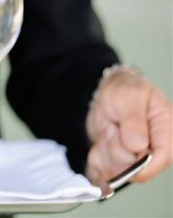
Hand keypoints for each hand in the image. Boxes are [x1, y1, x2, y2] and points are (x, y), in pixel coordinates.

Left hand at [86, 67, 172, 192]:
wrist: (107, 93)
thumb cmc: (124, 90)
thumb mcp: (129, 96)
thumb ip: (134, 121)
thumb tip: (138, 145)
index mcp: (167, 130)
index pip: (163, 158)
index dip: (143, 162)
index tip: (126, 149)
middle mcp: (154, 149)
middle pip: (136, 168)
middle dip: (117, 148)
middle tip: (113, 126)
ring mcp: (136, 159)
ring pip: (117, 170)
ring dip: (105, 149)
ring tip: (110, 129)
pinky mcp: (118, 164)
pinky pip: (102, 171)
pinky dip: (97, 157)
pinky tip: (103, 139)